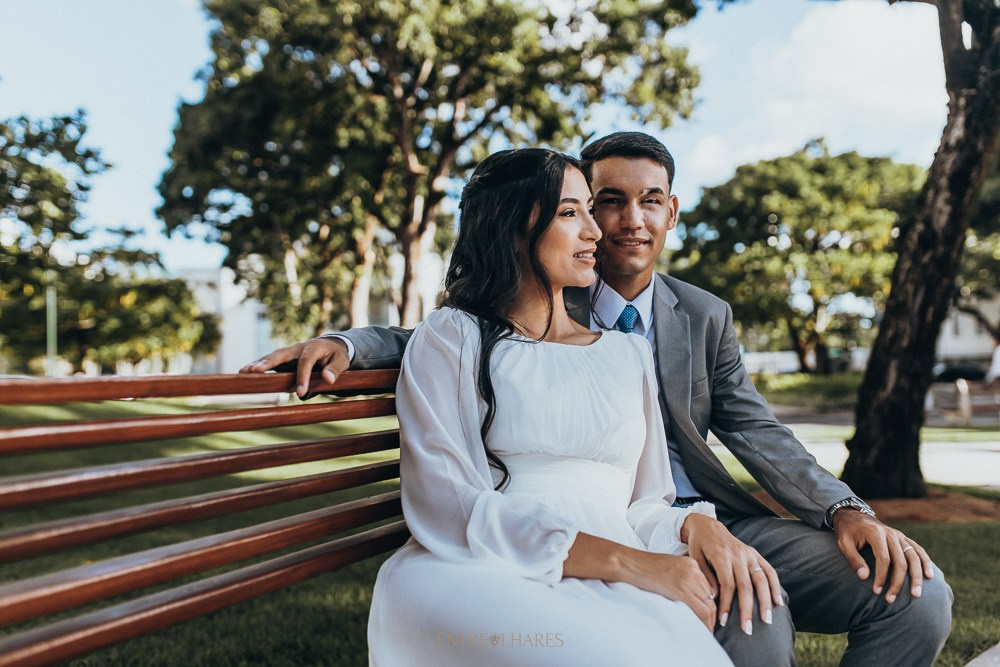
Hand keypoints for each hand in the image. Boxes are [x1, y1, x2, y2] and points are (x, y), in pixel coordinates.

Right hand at [239, 337, 349, 397]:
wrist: (332, 346)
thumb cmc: (337, 355)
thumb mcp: (342, 361)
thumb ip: (335, 370)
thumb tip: (328, 380)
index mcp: (313, 348)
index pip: (305, 362)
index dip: (302, 377)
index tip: (300, 393)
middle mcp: (298, 348)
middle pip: (281, 354)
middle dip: (268, 363)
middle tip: (255, 372)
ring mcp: (289, 352)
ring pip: (272, 357)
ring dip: (258, 364)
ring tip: (243, 372)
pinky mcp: (284, 358)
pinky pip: (270, 361)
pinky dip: (258, 366)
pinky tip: (245, 373)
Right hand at [621, 551, 718, 630]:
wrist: (630, 563)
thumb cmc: (642, 567)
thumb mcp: (668, 567)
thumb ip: (681, 577)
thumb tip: (688, 596)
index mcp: (690, 563)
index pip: (707, 586)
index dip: (708, 602)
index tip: (708, 614)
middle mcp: (694, 570)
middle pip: (711, 596)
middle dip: (711, 613)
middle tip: (708, 626)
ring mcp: (689, 580)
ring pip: (709, 605)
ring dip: (710, 620)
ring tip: (706, 630)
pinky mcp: (682, 591)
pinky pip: (702, 611)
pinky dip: (706, 624)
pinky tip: (703, 630)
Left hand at [681, 513, 782, 634]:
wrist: (708, 526)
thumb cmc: (699, 545)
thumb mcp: (694, 558)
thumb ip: (705, 576)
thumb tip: (715, 597)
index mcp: (721, 556)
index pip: (727, 584)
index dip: (726, 604)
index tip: (723, 621)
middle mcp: (738, 555)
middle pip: (746, 586)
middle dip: (747, 610)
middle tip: (748, 629)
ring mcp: (749, 554)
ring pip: (761, 579)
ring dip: (766, 601)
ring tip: (768, 620)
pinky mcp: (755, 554)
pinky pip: (769, 570)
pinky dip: (775, 586)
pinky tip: (779, 601)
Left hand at [833, 509, 933, 602]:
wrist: (854, 516)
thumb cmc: (847, 532)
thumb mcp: (843, 543)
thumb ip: (853, 559)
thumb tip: (864, 577)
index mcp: (876, 533)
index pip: (883, 558)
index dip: (881, 576)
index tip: (877, 591)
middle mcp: (891, 534)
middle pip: (900, 561)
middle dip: (897, 582)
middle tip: (891, 600)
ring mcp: (899, 536)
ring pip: (913, 557)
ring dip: (916, 577)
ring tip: (917, 595)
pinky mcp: (904, 539)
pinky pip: (918, 550)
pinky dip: (925, 562)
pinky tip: (929, 576)